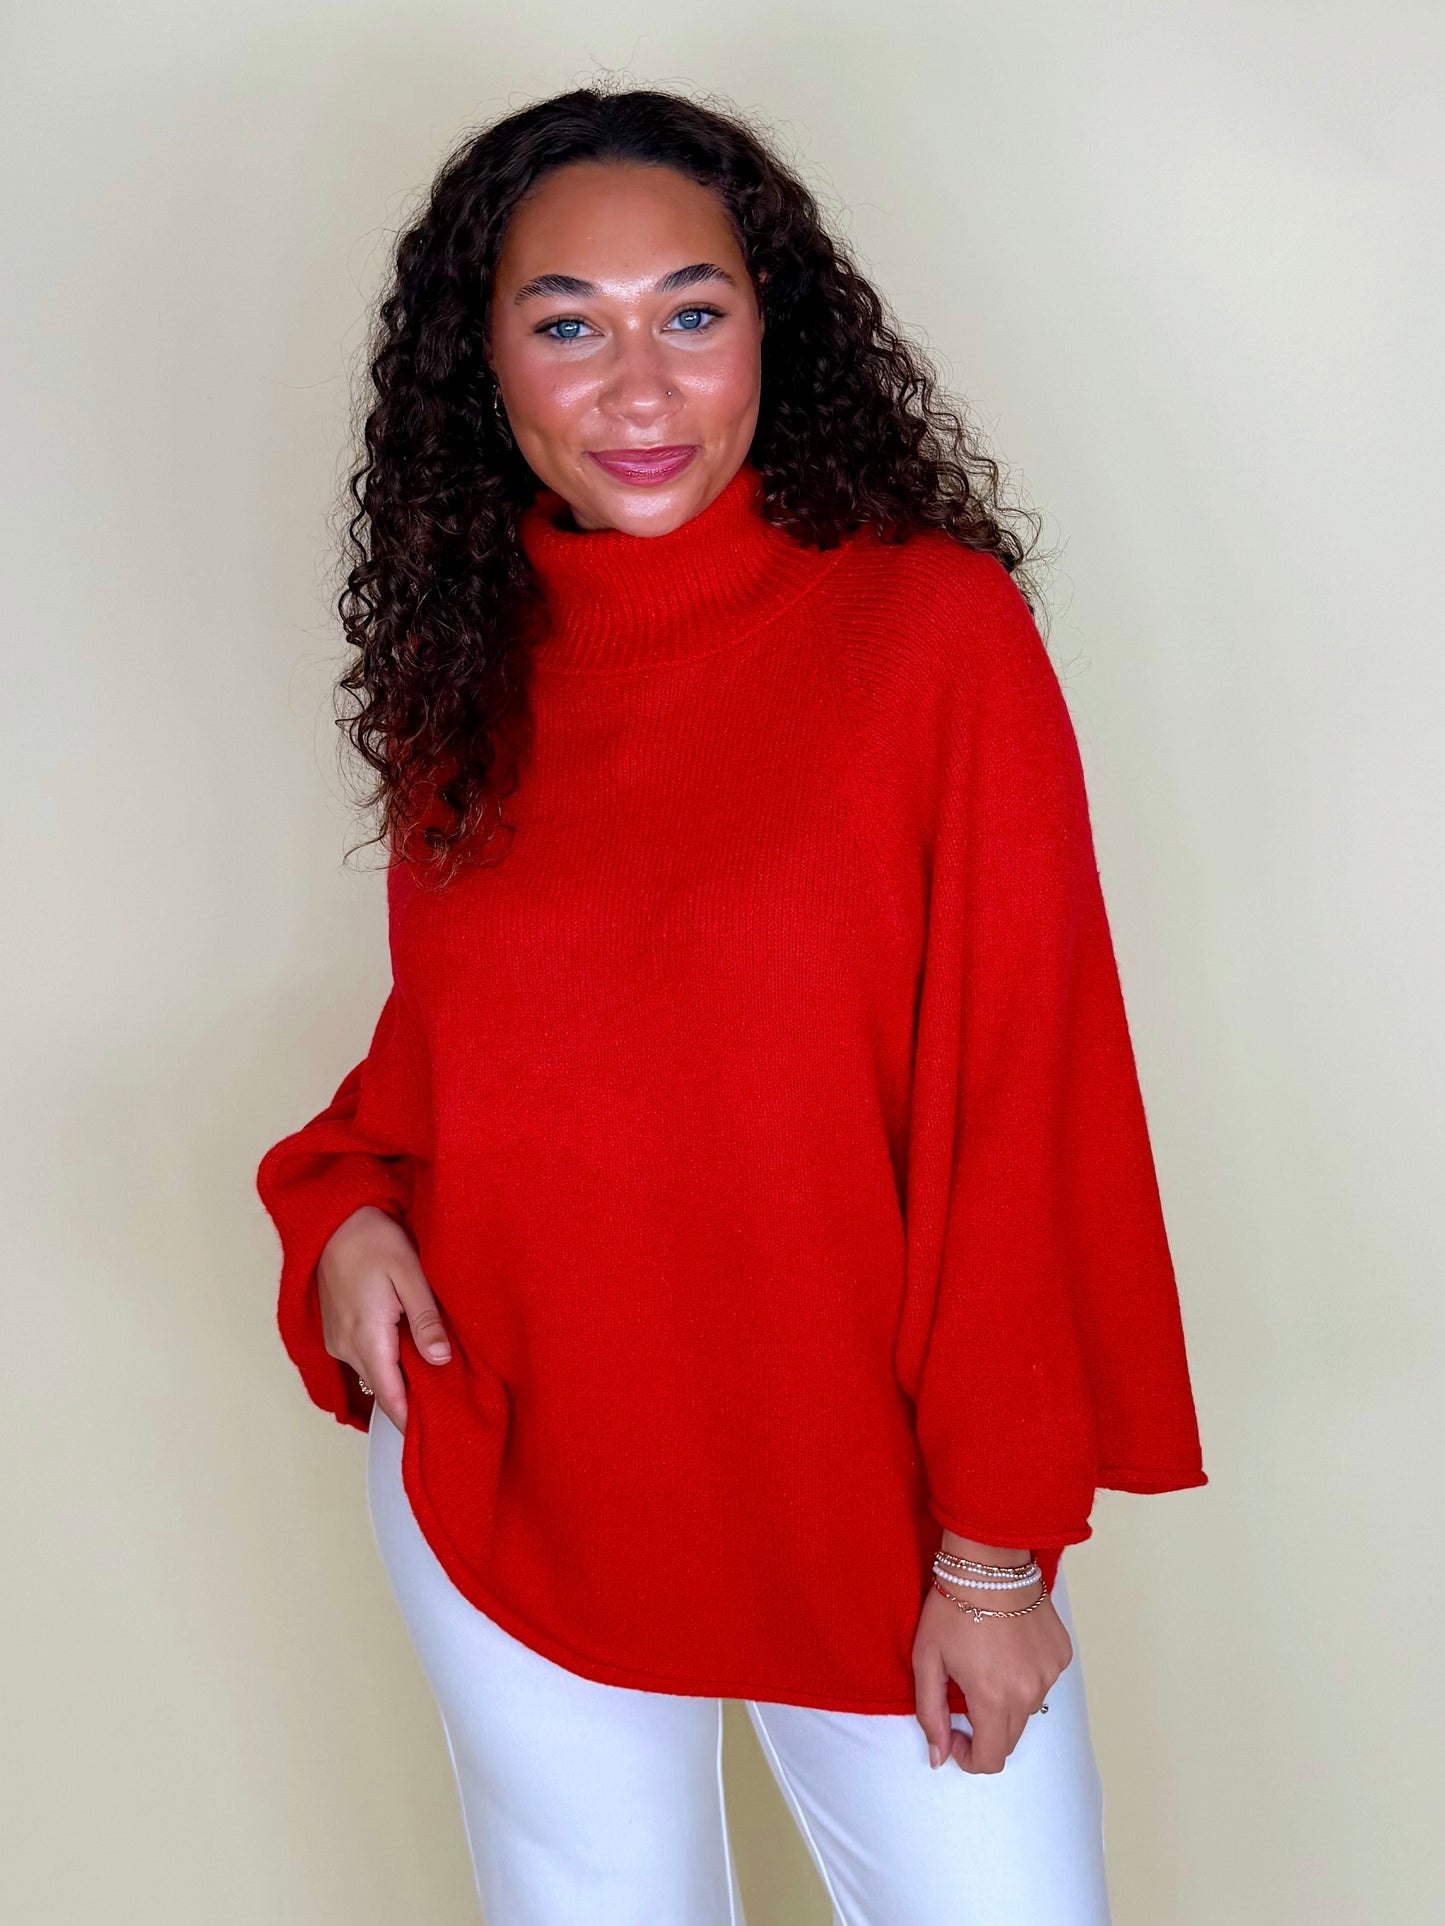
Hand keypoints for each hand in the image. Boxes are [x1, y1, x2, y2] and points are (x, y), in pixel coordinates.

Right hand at [316, 1205, 450, 1432]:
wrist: (332, 1218)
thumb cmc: (373, 1239)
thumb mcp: (410, 1273)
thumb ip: (425, 1319)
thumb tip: (440, 1361)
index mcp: (367, 1337)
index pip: (390, 1396)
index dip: (410, 1420)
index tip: (433, 1437)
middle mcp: (345, 1346)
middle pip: (381, 1389)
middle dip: (409, 1402)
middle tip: (445, 1409)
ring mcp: (336, 1339)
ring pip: (371, 1374)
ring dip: (397, 1381)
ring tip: (432, 1382)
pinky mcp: (334, 1329)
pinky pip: (361, 1358)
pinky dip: (383, 1363)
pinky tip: (407, 1354)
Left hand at [911, 1535, 1071, 1774]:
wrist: (988, 1562)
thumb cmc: (951, 1608)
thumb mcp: (926, 1660)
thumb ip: (930, 1714)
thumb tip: (938, 1757)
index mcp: (993, 1699)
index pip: (991, 1759)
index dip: (969, 1757)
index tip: (955, 1734)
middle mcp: (1029, 1693)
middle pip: (1010, 1738)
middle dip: (985, 1730)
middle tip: (966, 1694)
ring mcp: (1050, 1673)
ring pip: (1028, 1709)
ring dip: (1007, 1701)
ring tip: (987, 1662)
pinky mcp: (1061, 1654)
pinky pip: (1043, 1681)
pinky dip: (1026, 1676)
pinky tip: (1009, 1647)